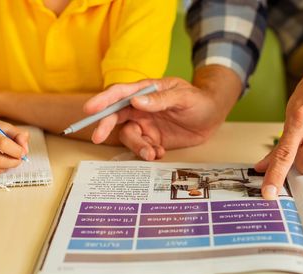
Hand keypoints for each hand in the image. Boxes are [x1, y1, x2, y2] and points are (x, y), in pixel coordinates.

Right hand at [84, 74, 236, 159]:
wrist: (213, 117)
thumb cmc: (199, 100)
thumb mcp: (184, 97)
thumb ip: (161, 99)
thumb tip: (136, 101)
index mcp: (146, 91)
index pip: (120, 93)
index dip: (103, 100)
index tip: (90, 108)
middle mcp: (140, 107)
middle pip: (116, 115)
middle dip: (105, 126)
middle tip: (98, 137)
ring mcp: (145, 124)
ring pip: (129, 135)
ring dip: (136, 146)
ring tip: (151, 153)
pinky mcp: (152, 139)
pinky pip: (142, 147)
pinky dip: (148, 152)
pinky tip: (160, 152)